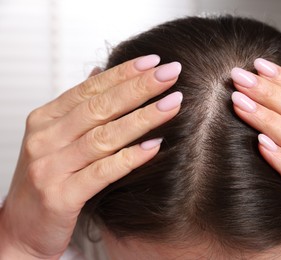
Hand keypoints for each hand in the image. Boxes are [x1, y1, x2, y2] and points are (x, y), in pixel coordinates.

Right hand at [0, 55, 182, 258]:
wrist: (22, 226)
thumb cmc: (48, 179)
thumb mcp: (56, 138)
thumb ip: (78, 107)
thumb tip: (101, 72)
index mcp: (45, 120)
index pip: (90, 89)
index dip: (123, 73)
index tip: (154, 61)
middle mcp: (45, 139)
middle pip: (99, 107)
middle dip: (139, 88)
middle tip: (171, 73)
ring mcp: (50, 167)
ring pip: (104, 136)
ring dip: (143, 118)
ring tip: (173, 103)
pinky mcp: (61, 196)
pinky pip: (102, 172)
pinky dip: (130, 158)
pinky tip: (156, 146)